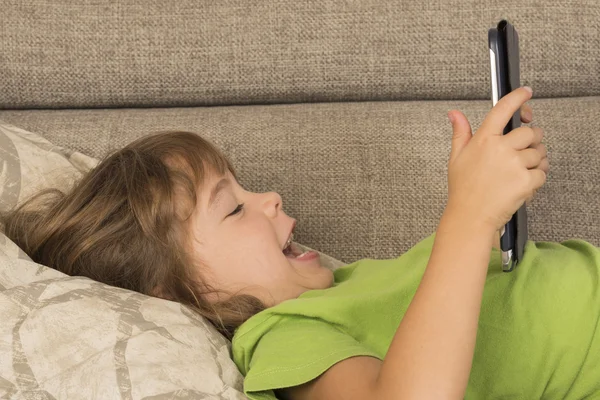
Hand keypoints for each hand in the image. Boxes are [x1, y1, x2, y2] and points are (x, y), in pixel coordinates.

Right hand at [445, 87, 547, 232]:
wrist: (470, 216)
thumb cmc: (463, 189)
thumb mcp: (456, 158)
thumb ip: (460, 133)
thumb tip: (454, 114)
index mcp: (483, 139)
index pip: (502, 110)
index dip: (517, 98)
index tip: (525, 92)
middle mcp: (500, 149)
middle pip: (530, 133)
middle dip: (531, 141)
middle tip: (523, 151)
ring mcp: (514, 164)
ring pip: (538, 153)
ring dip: (535, 161)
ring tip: (519, 172)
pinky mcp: (525, 180)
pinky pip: (541, 173)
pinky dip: (535, 179)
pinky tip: (520, 185)